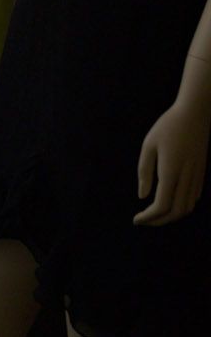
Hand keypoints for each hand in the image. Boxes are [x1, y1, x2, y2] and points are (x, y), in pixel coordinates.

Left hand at [134, 99, 210, 225]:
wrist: (195, 115)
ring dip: (171, 216)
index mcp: (171, 173)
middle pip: (176, 212)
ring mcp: (197, 178)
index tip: (136, 219)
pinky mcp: (201, 174)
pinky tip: (170, 203)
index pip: (162, 205)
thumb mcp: (149, 145)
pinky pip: (193, 198)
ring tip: (154, 215)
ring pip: (187, 208)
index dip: (149, 217)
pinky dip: (181, 207)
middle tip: (143, 221)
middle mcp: (187, 179)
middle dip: (159, 221)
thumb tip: (143, 196)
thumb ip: (145, 172)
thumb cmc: (167, 127)